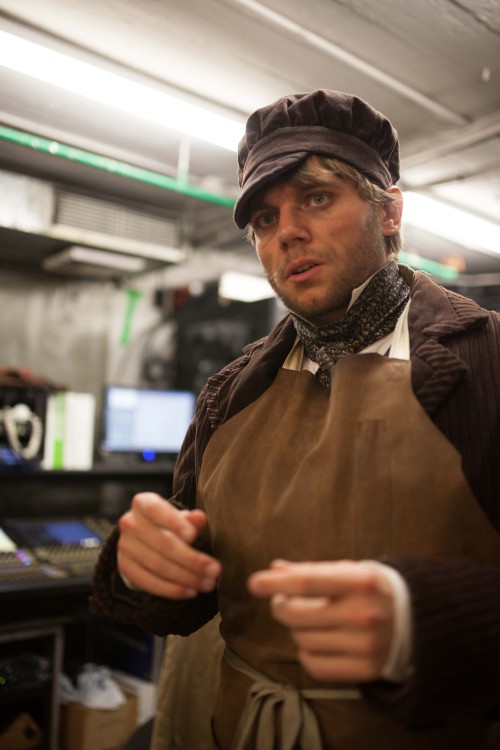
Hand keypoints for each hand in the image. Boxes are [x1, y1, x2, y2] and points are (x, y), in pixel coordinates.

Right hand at [117, 492, 220, 599]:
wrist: (143, 541)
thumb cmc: (168, 525)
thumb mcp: (180, 518)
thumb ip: (190, 519)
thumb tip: (200, 517)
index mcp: (143, 503)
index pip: (156, 510)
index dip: (174, 523)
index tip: (193, 536)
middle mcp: (129, 523)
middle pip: (162, 543)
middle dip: (192, 559)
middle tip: (215, 570)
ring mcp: (124, 546)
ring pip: (158, 565)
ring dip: (186, 577)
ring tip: (208, 583)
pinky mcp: (125, 568)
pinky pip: (150, 582)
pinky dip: (172, 589)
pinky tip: (190, 591)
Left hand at [248, 559, 394, 681]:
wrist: (417, 619)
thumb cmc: (372, 589)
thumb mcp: (348, 570)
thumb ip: (311, 570)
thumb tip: (274, 569)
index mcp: (360, 581)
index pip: (307, 582)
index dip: (276, 583)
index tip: (254, 583)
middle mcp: (363, 614)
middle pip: (298, 614)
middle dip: (281, 606)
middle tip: (282, 601)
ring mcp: (366, 645)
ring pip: (302, 640)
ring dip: (295, 629)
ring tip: (307, 620)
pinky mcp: (366, 670)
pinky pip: (314, 665)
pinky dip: (306, 653)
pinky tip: (316, 640)